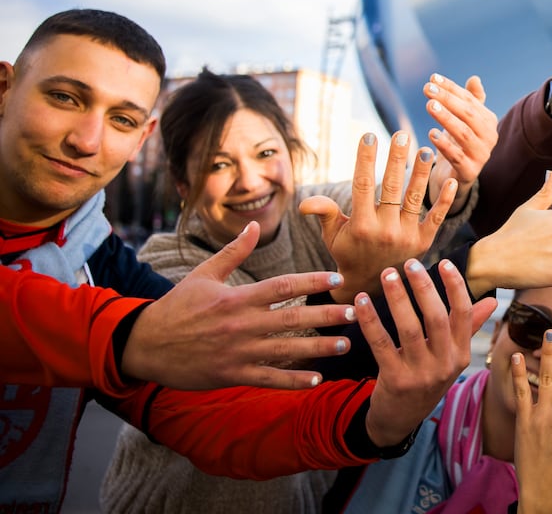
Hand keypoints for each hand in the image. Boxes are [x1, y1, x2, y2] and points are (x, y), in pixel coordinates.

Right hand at [122, 221, 358, 389]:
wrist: (144, 345)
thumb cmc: (176, 306)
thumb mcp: (203, 274)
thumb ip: (234, 252)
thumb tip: (254, 224)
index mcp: (238, 298)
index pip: (284, 286)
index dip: (313, 280)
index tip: (338, 278)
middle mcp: (242, 324)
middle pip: (294, 318)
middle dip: (327, 315)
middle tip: (354, 313)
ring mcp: (238, 352)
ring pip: (287, 350)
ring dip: (319, 348)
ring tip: (345, 344)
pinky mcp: (231, 375)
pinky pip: (268, 379)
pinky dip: (293, 381)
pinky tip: (316, 380)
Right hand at [300, 132, 456, 302]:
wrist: (370, 286)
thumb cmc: (348, 252)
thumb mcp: (332, 235)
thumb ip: (323, 213)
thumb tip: (304, 202)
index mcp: (360, 225)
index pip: (362, 185)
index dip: (365, 160)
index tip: (368, 136)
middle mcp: (384, 230)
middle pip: (391, 187)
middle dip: (396, 159)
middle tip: (400, 134)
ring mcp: (406, 236)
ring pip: (415, 199)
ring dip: (421, 174)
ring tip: (426, 150)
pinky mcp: (424, 242)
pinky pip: (436, 218)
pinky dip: (444, 200)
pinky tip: (450, 181)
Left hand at [362, 259, 496, 448]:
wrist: (400, 419)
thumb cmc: (426, 378)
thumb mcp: (450, 357)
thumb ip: (469, 327)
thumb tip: (492, 300)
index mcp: (461, 353)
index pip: (463, 314)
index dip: (455, 286)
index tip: (444, 262)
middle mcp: (444, 364)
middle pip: (437, 318)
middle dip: (424, 287)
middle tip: (410, 263)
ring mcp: (420, 374)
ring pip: (409, 329)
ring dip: (397, 298)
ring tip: (388, 275)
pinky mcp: (395, 380)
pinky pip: (381, 344)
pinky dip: (370, 320)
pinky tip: (361, 301)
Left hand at [425, 74, 497, 213]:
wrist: (454, 177)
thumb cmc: (458, 143)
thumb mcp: (463, 121)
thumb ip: (470, 100)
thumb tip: (475, 78)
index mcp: (488, 121)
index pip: (469, 100)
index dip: (451, 88)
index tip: (432, 78)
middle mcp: (489, 137)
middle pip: (468, 114)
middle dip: (448, 100)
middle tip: (428, 89)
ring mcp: (481, 155)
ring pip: (464, 134)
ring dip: (446, 118)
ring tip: (430, 106)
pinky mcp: (470, 172)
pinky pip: (457, 157)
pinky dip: (444, 145)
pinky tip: (431, 133)